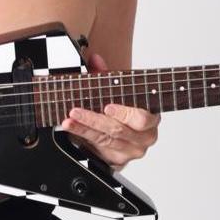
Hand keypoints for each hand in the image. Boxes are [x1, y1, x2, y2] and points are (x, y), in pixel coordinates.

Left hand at [61, 51, 160, 170]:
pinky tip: (72, 130)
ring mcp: (131, 151)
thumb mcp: (118, 89)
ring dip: (83, 129)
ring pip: (105, 140)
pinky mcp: (118, 160)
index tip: (106, 107)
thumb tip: (95, 59)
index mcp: (151, 119)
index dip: (123, 113)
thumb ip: (107, 74)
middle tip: (75, 111)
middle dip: (94, 120)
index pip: (140, 119)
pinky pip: (98, 149)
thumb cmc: (125, 105)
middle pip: (118, 130)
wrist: (126, 127)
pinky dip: (83, 138)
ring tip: (68, 120)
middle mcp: (144, 138)